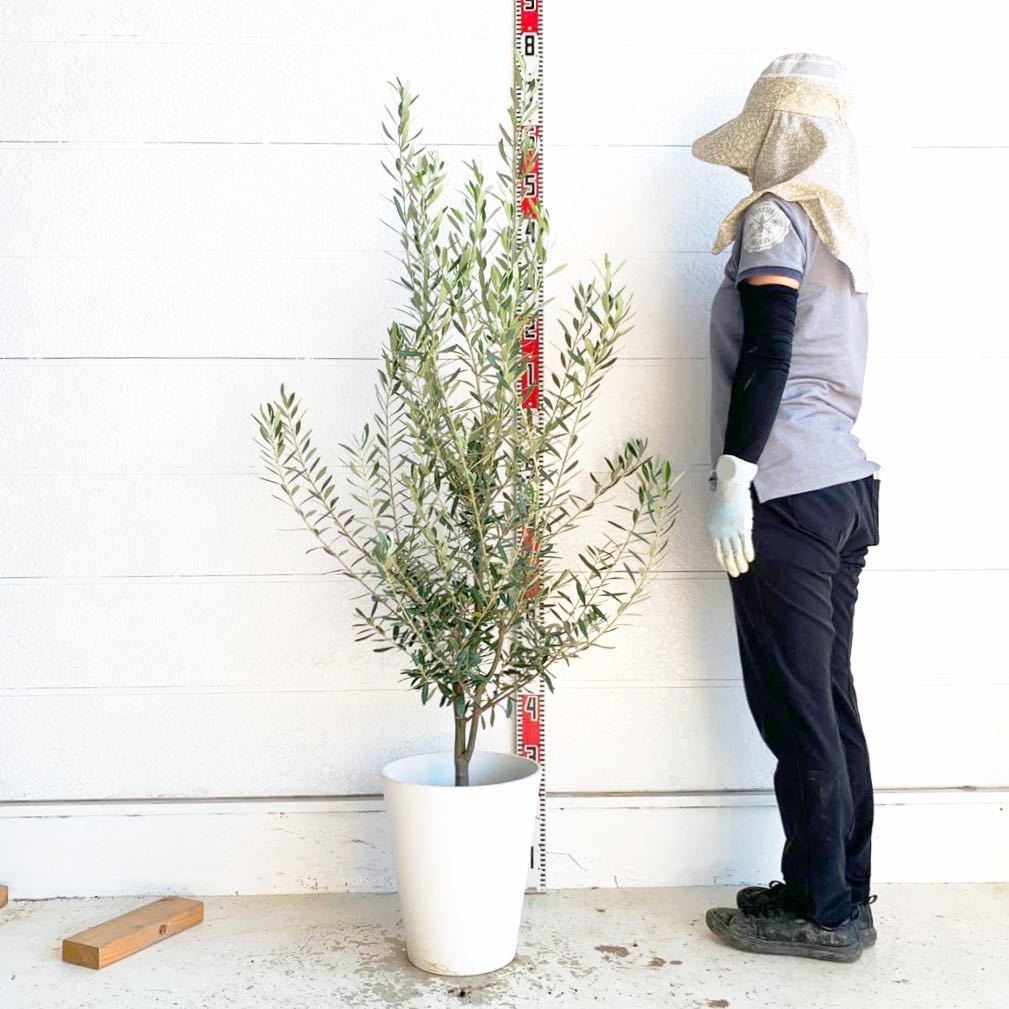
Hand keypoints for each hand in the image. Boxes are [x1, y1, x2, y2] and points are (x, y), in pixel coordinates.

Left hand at [707, 454, 757, 576]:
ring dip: (740, 562)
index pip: (718, 550)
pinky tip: (749, 559)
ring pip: (736, 550)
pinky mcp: (743, 526)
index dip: (723, 560)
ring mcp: (732, 530)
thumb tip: (722, 537)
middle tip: (736, 574)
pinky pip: (746, 543)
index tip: (727, 567)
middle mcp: (722, 532)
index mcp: (713, 530)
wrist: (731, 487)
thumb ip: (718, 527)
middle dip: (731, 565)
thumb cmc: (723, 499)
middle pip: (727, 553)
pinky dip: (747, 552)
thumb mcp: (715, 514)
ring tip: (744, 570)